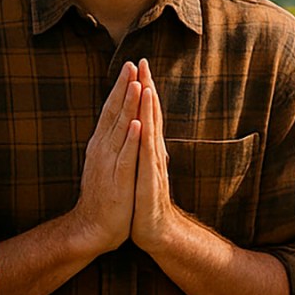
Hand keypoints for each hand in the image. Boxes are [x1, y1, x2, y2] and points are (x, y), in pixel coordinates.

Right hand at [71, 62, 141, 253]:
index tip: (131, 66)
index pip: (112, 110)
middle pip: (114, 113)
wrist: (92, 228)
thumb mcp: (110, 163)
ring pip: (120, 130)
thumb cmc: (105, 195)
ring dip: (127, 107)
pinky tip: (137, 126)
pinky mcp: (118, 181)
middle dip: (124, 88)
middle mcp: (103, 149)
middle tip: (131, 64)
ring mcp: (109, 164)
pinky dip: (131, 141)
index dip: (121, 88)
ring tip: (135, 84)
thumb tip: (124, 122)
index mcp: (103, 144)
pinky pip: (125, 158)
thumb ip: (116, 143)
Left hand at [129, 61, 181, 256]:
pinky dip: (145, 139)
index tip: (139, 67)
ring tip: (145, 85)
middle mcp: (153, 153)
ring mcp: (153, 166)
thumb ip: (145, 149)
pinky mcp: (149, 181)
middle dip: (146, 88)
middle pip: (150, 115)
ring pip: (151, 131)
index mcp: (148, 148)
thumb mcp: (142, 169)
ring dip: (148, 109)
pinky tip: (142, 126)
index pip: (146, 113)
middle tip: (144, 63)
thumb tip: (145, 130)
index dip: (143, 90)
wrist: (155, 231)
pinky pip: (146, 157)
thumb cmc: (145, 201)